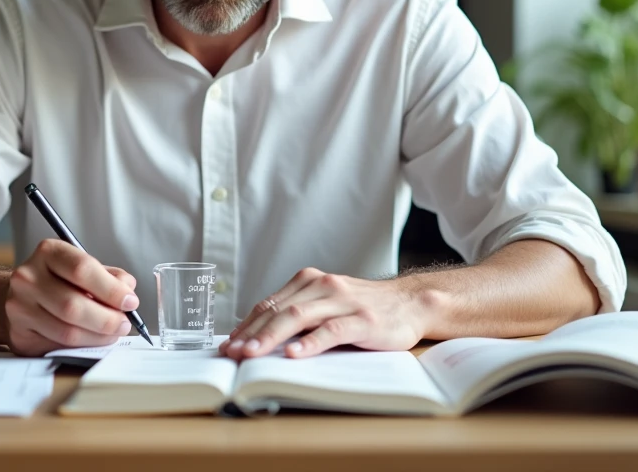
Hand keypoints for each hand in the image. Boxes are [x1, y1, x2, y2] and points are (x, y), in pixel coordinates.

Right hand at [4, 238, 138, 356]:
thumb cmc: (57, 280)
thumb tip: (127, 289)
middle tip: (124, 324)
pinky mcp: (19, 334)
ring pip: (67, 331)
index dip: (111, 289)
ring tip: (112, 333)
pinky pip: (58, 345)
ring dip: (98, 336)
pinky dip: (82, 345)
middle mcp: (28, 277)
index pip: (82, 269)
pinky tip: (92, 339)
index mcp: (48, 252)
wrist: (20, 295)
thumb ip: (107, 276)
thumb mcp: (81, 267)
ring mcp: (19, 307)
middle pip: (73, 305)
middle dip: (107, 319)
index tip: (130, 301)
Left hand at [220, 268, 435, 359]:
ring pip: (299, 317)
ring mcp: (343, 301)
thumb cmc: (363, 309)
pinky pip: (332, 330)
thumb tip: (259, 340)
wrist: (410, 303)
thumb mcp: (327, 306)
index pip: (268, 304)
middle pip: (278, 310)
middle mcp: (323, 286)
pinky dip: (310, 342)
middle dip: (251, 334)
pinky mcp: (363, 319)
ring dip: (271, 338)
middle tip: (232, 354)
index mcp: (309, 282)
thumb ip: (299, 316)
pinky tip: (294, 354)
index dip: (245, 325)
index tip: (227, 345)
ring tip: (252, 355)